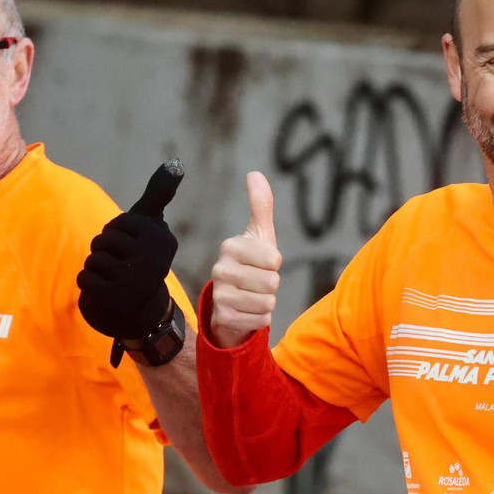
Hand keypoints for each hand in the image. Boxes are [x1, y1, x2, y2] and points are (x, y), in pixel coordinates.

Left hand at [77, 160, 182, 341]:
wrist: (142, 313)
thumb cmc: (142, 260)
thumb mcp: (152, 226)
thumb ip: (159, 194)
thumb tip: (176, 161)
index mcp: (162, 239)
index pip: (118, 224)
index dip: (118, 236)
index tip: (135, 250)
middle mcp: (154, 259)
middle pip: (103, 240)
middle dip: (105, 252)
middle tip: (123, 268)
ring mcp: (134, 279)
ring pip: (93, 259)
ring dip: (97, 270)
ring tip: (115, 280)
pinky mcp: (115, 297)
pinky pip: (84, 277)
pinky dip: (90, 285)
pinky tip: (107, 293)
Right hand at [210, 171, 282, 348]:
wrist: (231, 302)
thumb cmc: (251, 264)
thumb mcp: (259, 235)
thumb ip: (261, 206)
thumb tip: (255, 173)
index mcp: (230, 246)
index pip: (274, 258)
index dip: (274, 263)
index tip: (261, 263)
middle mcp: (220, 269)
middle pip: (272, 282)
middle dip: (271, 285)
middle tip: (257, 282)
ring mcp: (219, 294)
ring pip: (268, 302)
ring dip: (266, 302)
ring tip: (252, 296)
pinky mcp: (223, 317)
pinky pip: (261, 320)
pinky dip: (261, 318)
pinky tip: (247, 311)